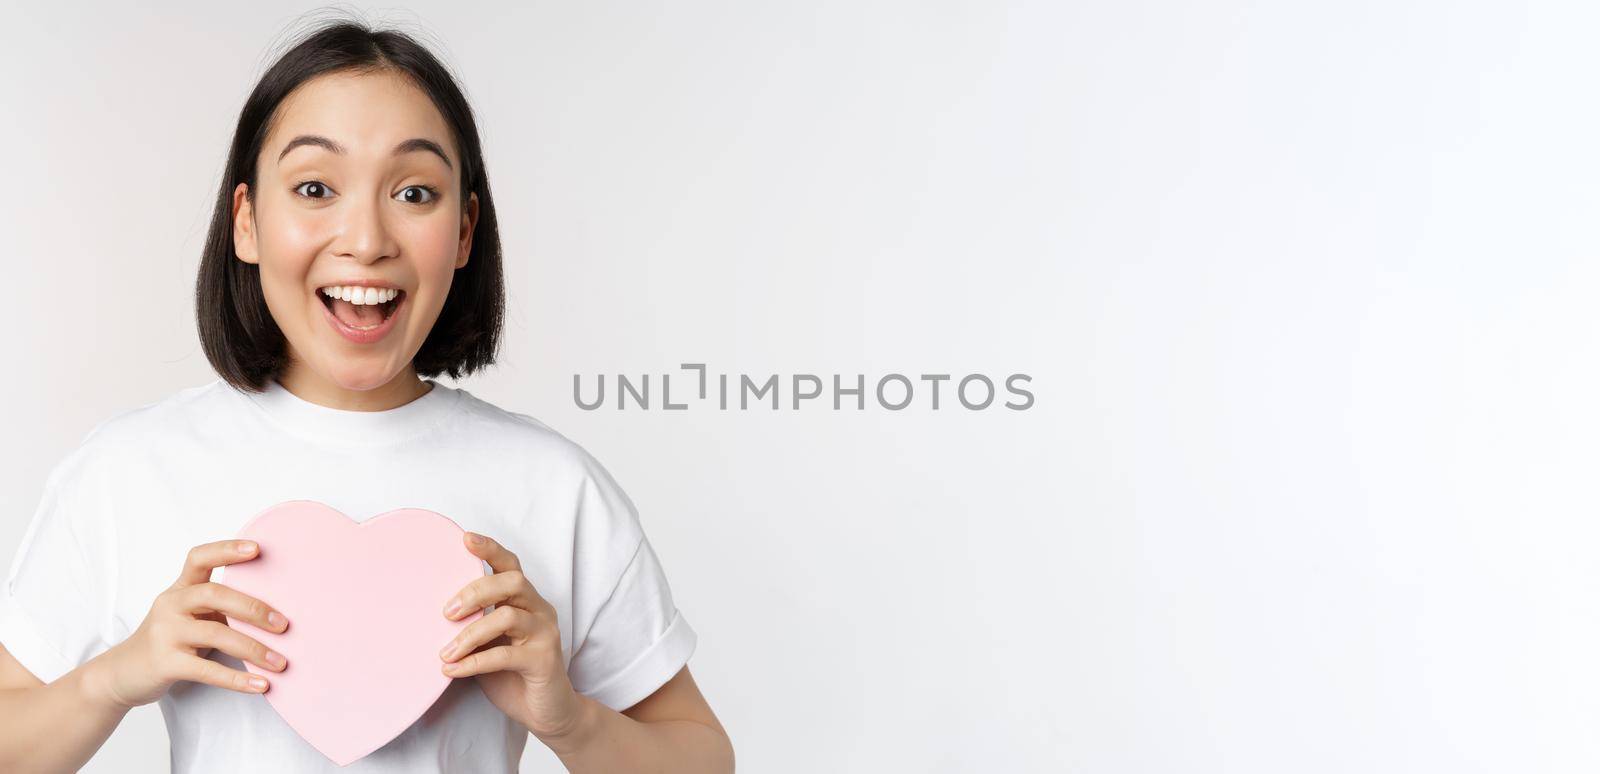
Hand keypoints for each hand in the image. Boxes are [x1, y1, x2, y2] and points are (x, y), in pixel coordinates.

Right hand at [86, 540, 289, 708]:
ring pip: (215, 634)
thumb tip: (275, 612)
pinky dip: (237, 679)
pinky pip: (207, 670)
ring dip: (253, 649)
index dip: (227, 549)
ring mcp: (165, 633)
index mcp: (180, 589)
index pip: (199, 558)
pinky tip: (261, 684)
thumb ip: (220, 607)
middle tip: (284, 625)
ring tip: (280, 662)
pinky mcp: (164, 663)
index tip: (258, 548)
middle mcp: (170, 605)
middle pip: (215, 594)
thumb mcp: (189, 616)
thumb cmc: (168, 641)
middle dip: (253, 609)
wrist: (120, 674)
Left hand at [439, 532, 587, 745]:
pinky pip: (505, 655)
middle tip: (446, 612)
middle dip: (476, 591)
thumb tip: (428, 615)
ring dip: (470, 633)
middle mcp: (539, 610)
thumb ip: (472, 625)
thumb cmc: (512, 674)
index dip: (490, 549)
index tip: (464, 538)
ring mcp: (545, 634)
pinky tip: (452, 670)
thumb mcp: (488, 643)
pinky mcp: (544, 660)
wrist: (546, 711)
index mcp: (525, 600)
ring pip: (508, 617)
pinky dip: (474, 661)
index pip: (510, 565)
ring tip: (444, 652)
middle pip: (512, 582)